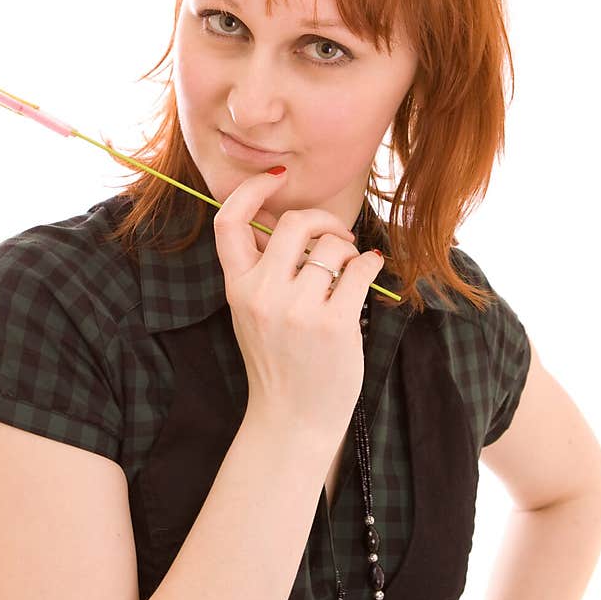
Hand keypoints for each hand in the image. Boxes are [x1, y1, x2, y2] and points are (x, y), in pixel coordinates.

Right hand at [213, 168, 385, 445]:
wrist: (291, 421)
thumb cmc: (279, 364)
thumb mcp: (253, 315)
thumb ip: (264, 272)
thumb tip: (295, 224)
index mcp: (238, 288)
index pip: (229, 222)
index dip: (251, 190)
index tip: (276, 177)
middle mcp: (262, 295)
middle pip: (293, 223)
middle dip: (323, 219)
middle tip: (337, 234)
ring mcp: (297, 311)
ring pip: (332, 246)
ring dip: (349, 249)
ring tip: (351, 268)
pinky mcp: (333, 325)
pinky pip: (360, 269)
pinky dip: (371, 263)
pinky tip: (371, 271)